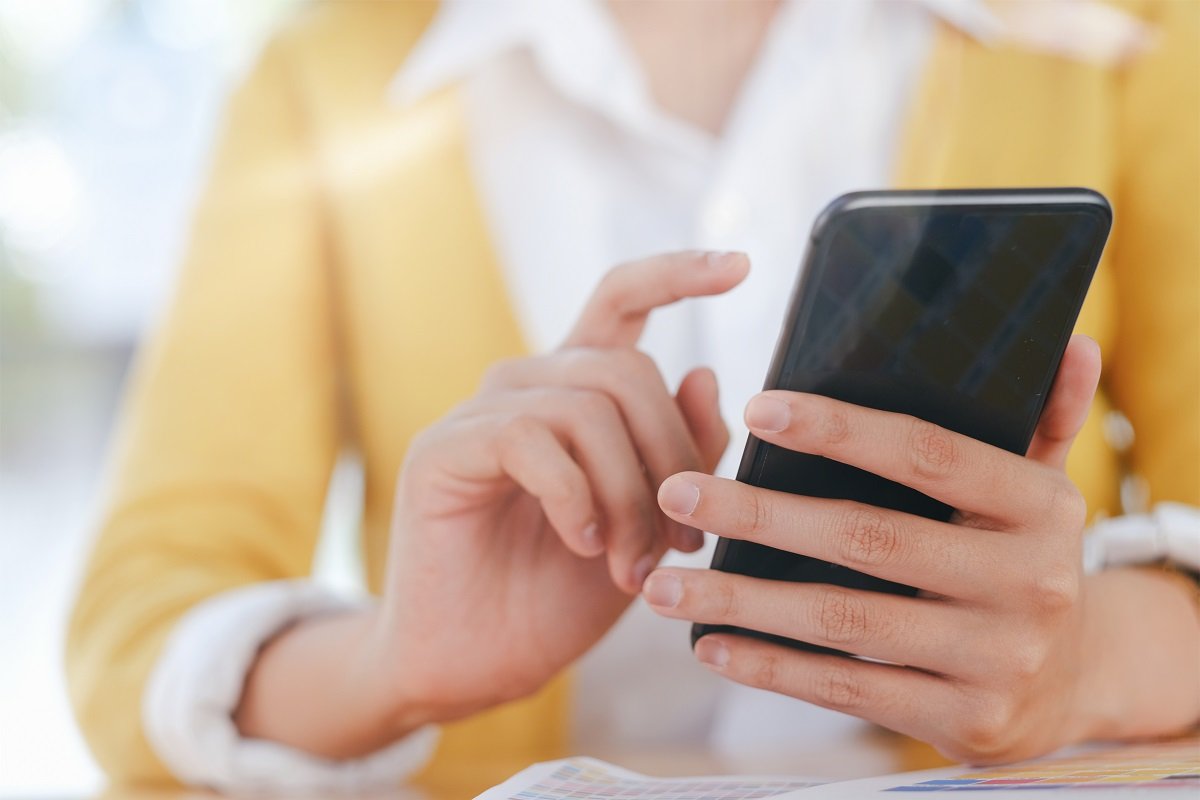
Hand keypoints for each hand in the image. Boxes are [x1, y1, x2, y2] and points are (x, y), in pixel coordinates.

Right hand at [370, 252, 743, 727]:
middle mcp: (526, 388)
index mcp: (575, 395)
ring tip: (630, 564)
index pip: (621, 300)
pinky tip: (581, 545)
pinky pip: (530, 438)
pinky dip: (573, 497)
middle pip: (627, 369)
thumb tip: (703, 372)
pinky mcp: (442, 450)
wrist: (477, 665)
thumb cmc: (559, 595)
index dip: (678, 274)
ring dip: (627, 495)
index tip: (742, 266)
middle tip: (678, 544)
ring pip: (586, 408)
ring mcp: (479, 415)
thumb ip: (682, 455)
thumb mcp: (649, 527)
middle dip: (670, 457)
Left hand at [644, 335, 1119, 763]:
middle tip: (678, 492)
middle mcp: (1029, 581)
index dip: (839, 430)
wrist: (1073, 687)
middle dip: (760, 514)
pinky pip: (850, 690)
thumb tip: (1069, 341)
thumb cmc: (1022, 562)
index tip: (755, 409)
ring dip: (742, 601)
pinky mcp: (966, 720)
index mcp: (1042, 505)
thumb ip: (1046, 417)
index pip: (927, 453)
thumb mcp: (1044, 490)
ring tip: (664, 585)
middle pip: (868, 537)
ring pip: (844, 621)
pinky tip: (711, 646)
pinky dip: (773, 668)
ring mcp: (999, 658)